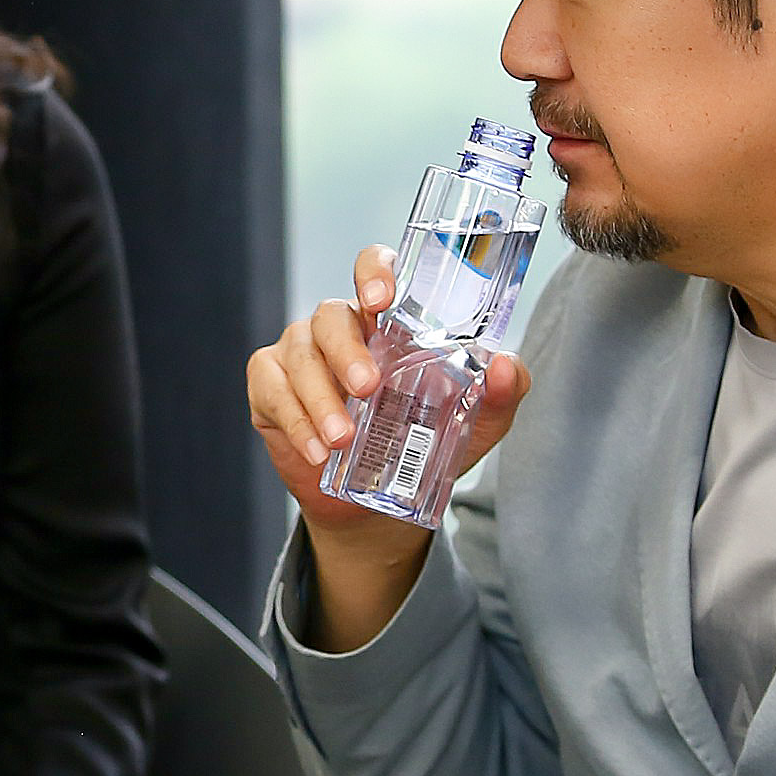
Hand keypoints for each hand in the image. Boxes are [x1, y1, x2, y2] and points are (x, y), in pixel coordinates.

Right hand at [245, 247, 531, 646]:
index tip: (380, 300)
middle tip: (368, 388)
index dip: (374, 272)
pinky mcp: (269, 390)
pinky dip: (295, 421)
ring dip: (319, 398)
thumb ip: (500, 392)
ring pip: (299, 355)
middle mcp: (338, 329)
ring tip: (342, 439)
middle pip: (330, 316)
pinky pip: (272, 392)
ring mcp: (298, 356)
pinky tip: (317, 451)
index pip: (374, 269)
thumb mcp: (476, 423)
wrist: (377, 506)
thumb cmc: (425, 445)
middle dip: (346, 351)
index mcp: (385, 320)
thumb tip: (505, 365)